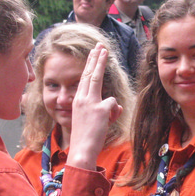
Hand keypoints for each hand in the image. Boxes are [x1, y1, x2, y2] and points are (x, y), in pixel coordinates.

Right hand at [67, 45, 122, 170]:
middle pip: (89, 73)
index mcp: (77, 101)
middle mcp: (81, 98)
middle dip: (95, 57)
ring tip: (104, 49)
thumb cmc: (87, 138)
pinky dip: (115, 113)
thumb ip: (105, 110)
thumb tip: (118, 105)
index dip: (89, 66)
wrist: (81, 150)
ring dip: (101, 63)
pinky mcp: (100, 109)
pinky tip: (109, 121)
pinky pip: (114, 104)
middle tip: (100, 45)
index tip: (93, 54)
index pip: (84, 79)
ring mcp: (90, 102)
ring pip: (97, 78)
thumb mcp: (94, 121)